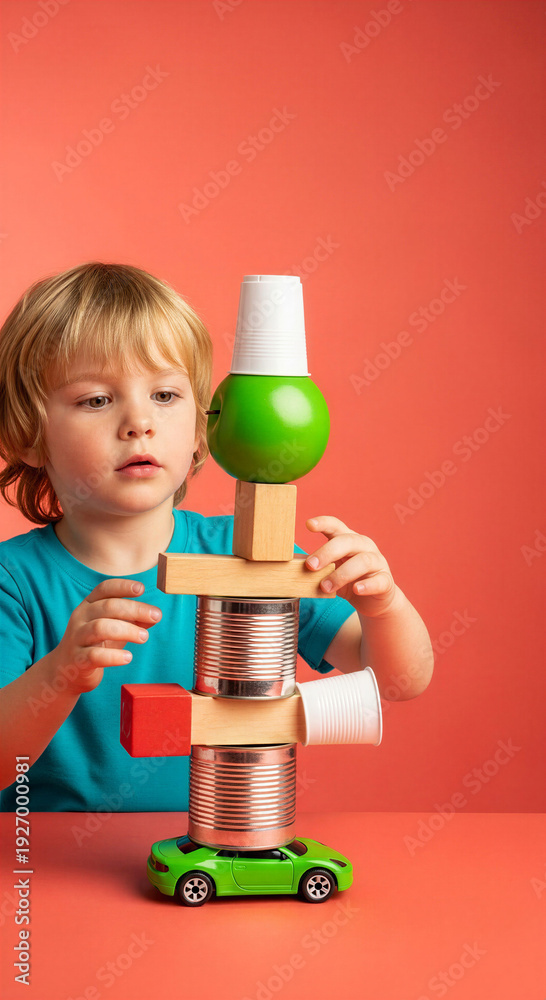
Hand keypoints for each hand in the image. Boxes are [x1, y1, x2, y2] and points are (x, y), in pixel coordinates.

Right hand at [52, 579, 161, 694]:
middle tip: (156, 616)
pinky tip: (128, 658)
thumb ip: (133, 620)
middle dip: (134, 609)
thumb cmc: (95, 644)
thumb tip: (155, 615)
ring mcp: (77, 639)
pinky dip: (114, 657)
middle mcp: (81, 618)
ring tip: (144, 637)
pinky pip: (95, 656)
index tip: (141, 589)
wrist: (65, 671)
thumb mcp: (114, 628)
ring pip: (101, 628)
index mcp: (89, 606)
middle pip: (108, 607)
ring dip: (127, 630)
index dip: (123, 586)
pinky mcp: (78, 660)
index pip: (104, 589)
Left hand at [305, 516, 396, 616]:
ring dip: (341, 574)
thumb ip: (316, 567)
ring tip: (325, 587)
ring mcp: (377, 563)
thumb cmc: (348, 582)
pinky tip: (356, 590)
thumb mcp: (330, 571)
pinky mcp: (385, 581)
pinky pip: (378, 581)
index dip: (323, 523)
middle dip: (327, 552)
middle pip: (347, 541)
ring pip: (362, 561)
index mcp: (348, 540)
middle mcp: (364, 547)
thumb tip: (289, 566)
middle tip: (310, 566)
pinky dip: (366, 585)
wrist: (374, 601)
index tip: (309, 525)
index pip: (336, 526)